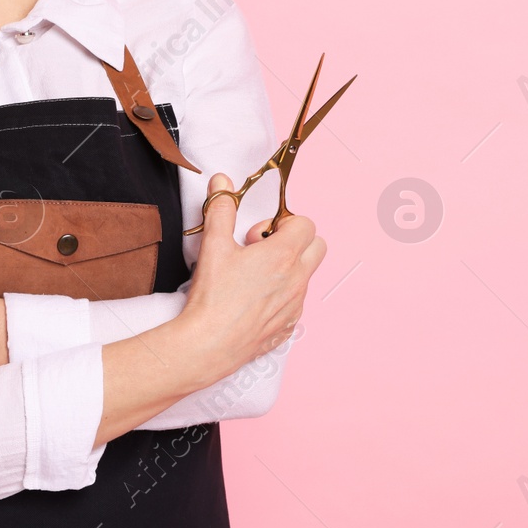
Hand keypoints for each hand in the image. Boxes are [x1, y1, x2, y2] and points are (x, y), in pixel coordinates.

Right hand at [176, 173, 326, 385]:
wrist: (209, 344)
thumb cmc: (213, 296)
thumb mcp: (213, 245)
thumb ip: (221, 208)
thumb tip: (222, 182)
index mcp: (283, 255)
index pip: (306, 224)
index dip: (283, 223)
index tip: (260, 234)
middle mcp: (297, 280)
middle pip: (318, 247)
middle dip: (295, 242)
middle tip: (264, 250)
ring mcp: (296, 305)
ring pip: (306, 276)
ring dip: (288, 269)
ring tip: (253, 277)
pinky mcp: (288, 327)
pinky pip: (295, 303)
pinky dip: (281, 296)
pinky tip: (252, 301)